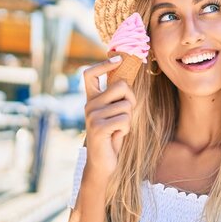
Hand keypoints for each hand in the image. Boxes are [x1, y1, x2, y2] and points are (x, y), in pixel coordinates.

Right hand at [82, 56, 136, 178]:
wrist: (103, 163)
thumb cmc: (113, 136)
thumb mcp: (115, 113)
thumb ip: (117, 98)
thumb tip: (126, 81)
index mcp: (92, 99)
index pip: (90, 74)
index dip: (104, 64)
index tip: (119, 58)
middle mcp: (89, 104)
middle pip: (121, 85)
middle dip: (131, 99)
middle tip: (126, 114)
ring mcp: (92, 115)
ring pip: (126, 106)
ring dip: (128, 119)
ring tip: (118, 129)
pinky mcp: (98, 127)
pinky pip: (124, 120)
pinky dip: (126, 129)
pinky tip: (116, 136)